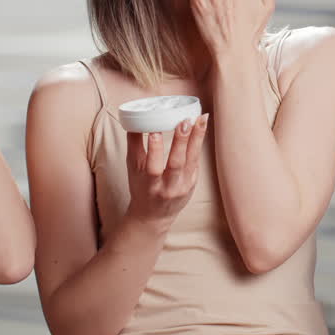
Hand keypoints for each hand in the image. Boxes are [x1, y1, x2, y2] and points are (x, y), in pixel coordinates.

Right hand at [124, 115, 208, 229]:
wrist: (153, 216)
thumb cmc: (141, 187)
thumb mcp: (133, 169)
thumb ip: (134, 145)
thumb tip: (133, 119)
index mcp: (150, 185)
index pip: (152, 168)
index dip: (154, 150)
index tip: (154, 131)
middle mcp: (168, 187)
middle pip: (176, 164)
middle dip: (181, 141)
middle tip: (185, 121)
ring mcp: (184, 186)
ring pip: (192, 160)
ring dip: (197, 138)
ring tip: (201, 119)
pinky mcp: (193, 183)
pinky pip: (196, 161)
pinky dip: (198, 144)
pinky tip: (201, 127)